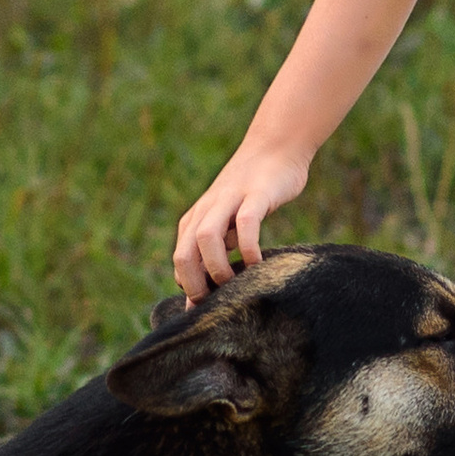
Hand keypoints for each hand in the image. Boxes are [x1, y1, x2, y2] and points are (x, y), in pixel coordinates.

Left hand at [171, 139, 310, 300]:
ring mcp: (230, 200)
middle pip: (184, 252)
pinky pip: (246, 223)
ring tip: (234, 285)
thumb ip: (217, 250)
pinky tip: (257, 262)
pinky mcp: (256, 194)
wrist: (275, 147)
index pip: (180, 260)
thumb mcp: (228, 221)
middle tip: (214, 304)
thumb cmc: (252, 194)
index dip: (189, 288)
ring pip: (207, 238)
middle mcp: (207, 210)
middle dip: (194, 284)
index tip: (207, 308)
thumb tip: (206, 294)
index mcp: (196, 218)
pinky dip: (247, 246)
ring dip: (216, 267)